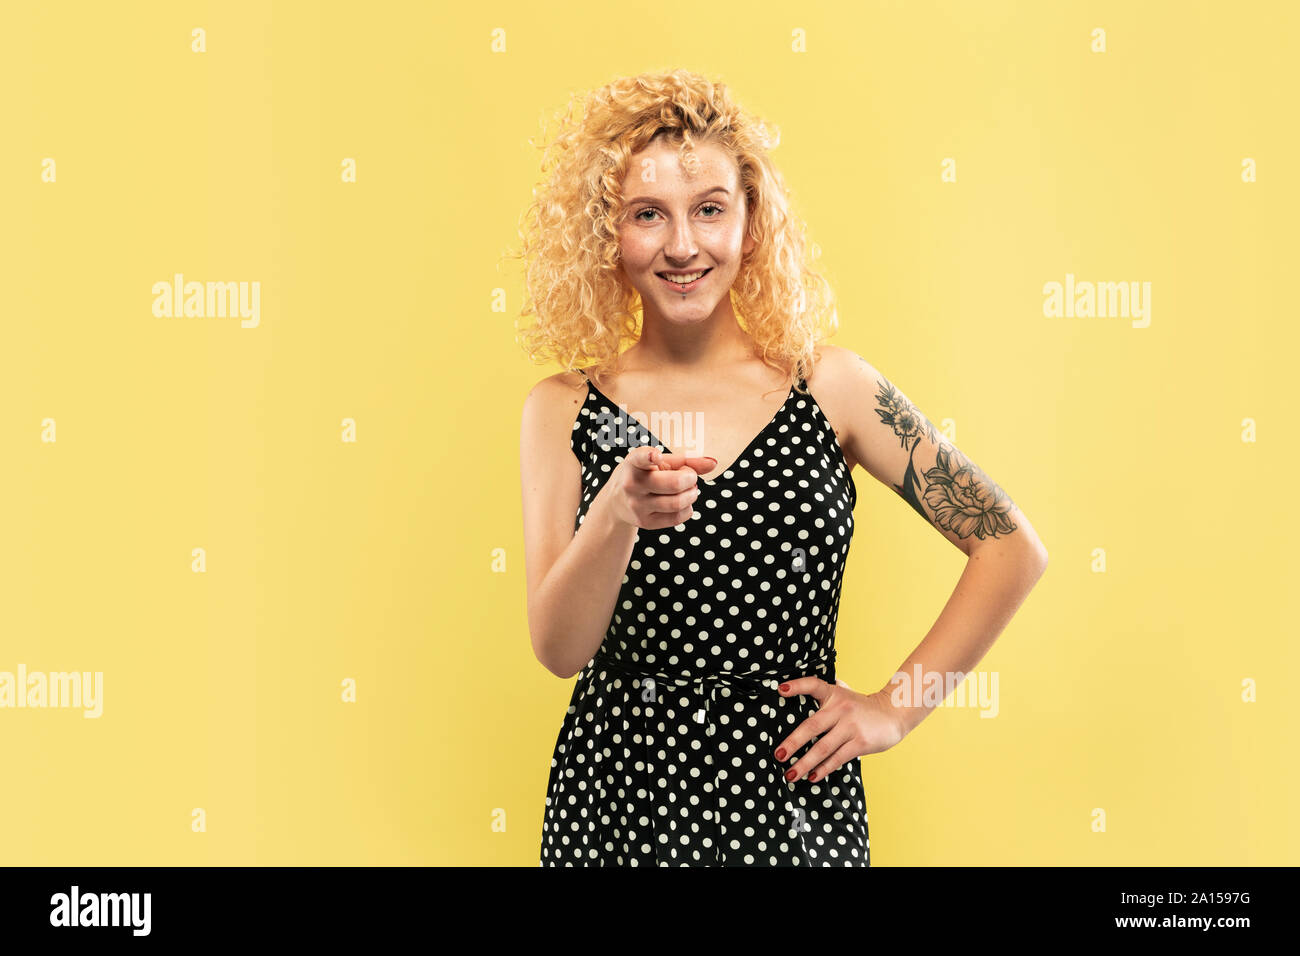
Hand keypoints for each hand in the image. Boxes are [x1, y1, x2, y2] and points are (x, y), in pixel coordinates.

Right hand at [601, 444, 718, 530]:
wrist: (618, 500)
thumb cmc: (645, 474)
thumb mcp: (660, 462)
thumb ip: (687, 461)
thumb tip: (713, 463)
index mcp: (634, 463)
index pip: (640, 458)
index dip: (649, 456)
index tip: (656, 455)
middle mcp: (632, 485)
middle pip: (674, 483)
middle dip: (691, 479)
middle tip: (689, 476)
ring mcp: (637, 506)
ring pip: (678, 503)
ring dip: (692, 494)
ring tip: (689, 489)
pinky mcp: (645, 522)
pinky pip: (677, 518)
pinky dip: (687, 508)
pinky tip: (682, 502)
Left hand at [773, 676, 906, 782]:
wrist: (894, 714)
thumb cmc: (861, 706)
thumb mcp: (844, 692)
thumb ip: (825, 691)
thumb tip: (794, 687)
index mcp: (834, 694)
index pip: (814, 685)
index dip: (797, 686)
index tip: (781, 689)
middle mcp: (841, 708)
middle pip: (812, 726)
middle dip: (793, 743)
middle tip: (778, 756)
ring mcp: (851, 726)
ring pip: (823, 748)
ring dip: (805, 763)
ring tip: (791, 774)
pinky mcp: (861, 743)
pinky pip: (838, 758)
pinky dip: (824, 769)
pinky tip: (812, 777)